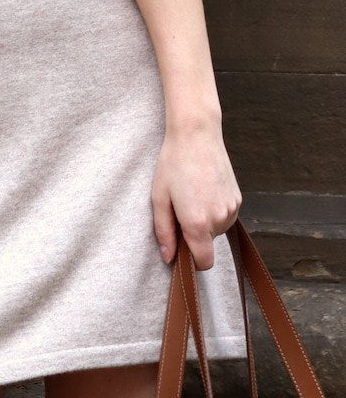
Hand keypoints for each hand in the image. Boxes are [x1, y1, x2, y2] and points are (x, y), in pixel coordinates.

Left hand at [151, 125, 241, 269]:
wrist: (197, 134)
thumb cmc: (173, 163)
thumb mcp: (159, 198)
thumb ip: (164, 232)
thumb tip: (169, 258)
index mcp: (197, 222)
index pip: (203, 262)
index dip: (191, 261)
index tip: (181, 247)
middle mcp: (218, 219)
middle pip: (207, 244)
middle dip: (194, 234)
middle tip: (179, 207)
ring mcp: (231, 209)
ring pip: (217, 230)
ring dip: (204, 222)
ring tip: (192, 195)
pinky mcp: (238, 199)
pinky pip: (225, 216)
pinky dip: (214, 210)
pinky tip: (203, 189)